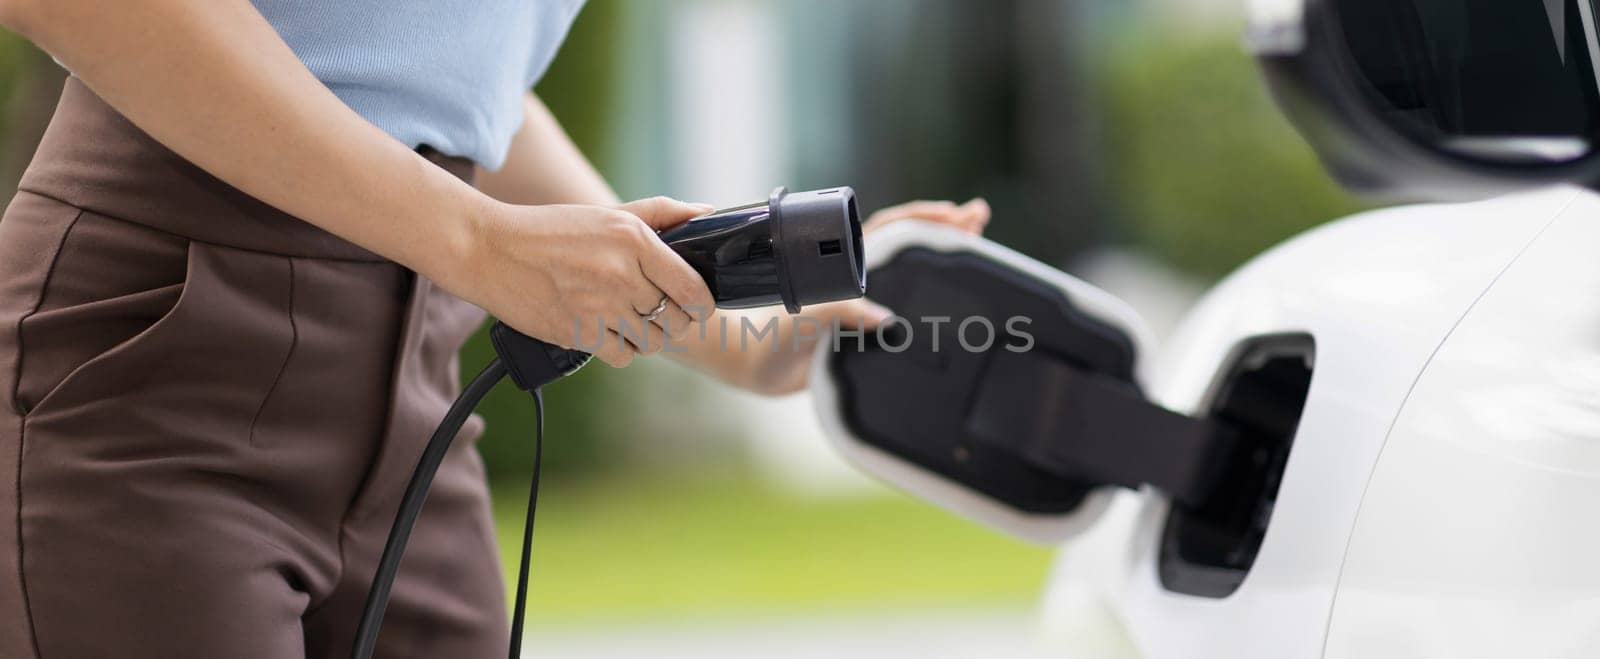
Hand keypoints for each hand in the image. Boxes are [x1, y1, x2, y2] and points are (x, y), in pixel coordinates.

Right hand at [447, 196, 715, 367]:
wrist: (490, 250)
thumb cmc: (553, 230)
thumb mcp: (610, 214)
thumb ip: (663, 213)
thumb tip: (709, 214)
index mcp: (634, 240)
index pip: (693, 288)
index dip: (703, 304)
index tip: (697, 305)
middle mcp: (620, 274)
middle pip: (676, 320)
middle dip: (675, 320)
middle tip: (662, 312)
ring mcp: (599, 307)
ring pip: (652, 342)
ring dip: (648, 336)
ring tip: (632, 320)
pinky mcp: (577, 333)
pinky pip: (622, 356)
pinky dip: (621, 349)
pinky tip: (609, 331)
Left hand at [718, 197, 992, 394]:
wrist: (757, 367)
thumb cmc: (770, 335)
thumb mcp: (804, 318)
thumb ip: (840, 312)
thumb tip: (885, 319)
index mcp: (842, 263)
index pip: (888, 229)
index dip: (920, 219)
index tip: (949, 214)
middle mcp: (857, 277)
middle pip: (909, 244)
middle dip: (944, 227)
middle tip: (978, 217)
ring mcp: (865, 301)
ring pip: (912, 273)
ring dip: (943, 257)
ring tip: (980, 240)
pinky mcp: (869, 329)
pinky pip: (908, 309)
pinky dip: (933, 299)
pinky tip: (961, 297)